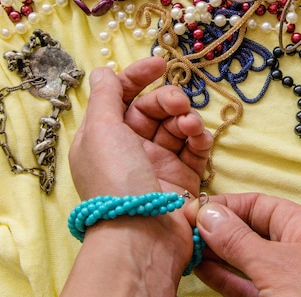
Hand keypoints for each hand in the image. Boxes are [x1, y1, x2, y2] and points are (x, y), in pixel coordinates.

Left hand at [69, 56, 212, 198]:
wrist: (143, 235)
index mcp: (104, 136)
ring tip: (190, 125)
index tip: (160, 64)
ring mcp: (157, 163)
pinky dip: (199, 139)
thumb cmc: (115, 180)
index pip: (122, 96)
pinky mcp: (183, 177)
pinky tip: (199, 138)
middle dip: (168, 100)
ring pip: (177, 126)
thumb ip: (106, 96)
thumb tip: (103, 70)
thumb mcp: (101, 131)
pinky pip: (195, 148)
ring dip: (186, 118)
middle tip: (179, 103)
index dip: (138, 76)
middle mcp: (130, 148)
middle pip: (153, 109)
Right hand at [193, 193, 300, 296]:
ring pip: (245, 258)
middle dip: (218, 229)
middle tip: (184, 231)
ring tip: (188, 248)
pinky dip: (224, 277)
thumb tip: (208, 213)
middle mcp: (296, 247)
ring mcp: (288, 277)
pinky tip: (203, 270)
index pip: (258, 204)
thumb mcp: (274, 266)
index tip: (193, 211)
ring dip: (217, 253)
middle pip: (250, 229)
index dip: (226, 205)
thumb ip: (238, 240)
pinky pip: (246, 283)